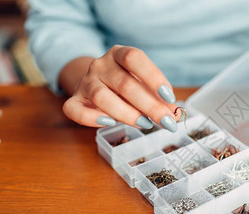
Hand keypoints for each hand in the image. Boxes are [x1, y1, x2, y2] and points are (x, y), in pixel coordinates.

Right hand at [61, 45, 180, 131]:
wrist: (94, 84)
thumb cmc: (125, 85)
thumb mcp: (143, 85)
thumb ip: (158, 97)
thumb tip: (174, 114)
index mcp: (118, 54)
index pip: (134, 58)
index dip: (153, 77)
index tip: (170, 97)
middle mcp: (100, 65)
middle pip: (124, 84)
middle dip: (150, 106)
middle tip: (166, 122)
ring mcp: (85, 82)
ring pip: (102, 97)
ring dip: (127, 114)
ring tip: (145, 124)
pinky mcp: (74, 100)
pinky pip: (77, 111)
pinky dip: (93, 119)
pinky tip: (110, 123)